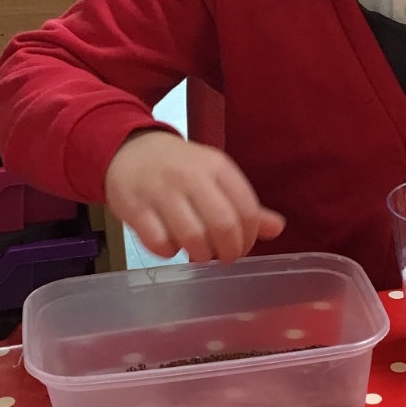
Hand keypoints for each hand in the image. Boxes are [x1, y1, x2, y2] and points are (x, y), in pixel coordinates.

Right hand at [105, 132, 284, 263]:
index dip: (249, 238)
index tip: (242, 246)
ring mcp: (160, 192)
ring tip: (198, 253)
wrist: (128, 149)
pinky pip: (159, 244)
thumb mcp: (215, 177)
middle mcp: (190, 176)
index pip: (247, 211)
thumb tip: (277, 228)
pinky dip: (169, 253)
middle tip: (222, 257)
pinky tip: (171, 245)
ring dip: (200, 256)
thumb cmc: (179, 168)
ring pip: (193, 238)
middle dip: (228, 252)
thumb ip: (244, 204)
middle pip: (223, 227)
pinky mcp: (134, 208)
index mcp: (217, 166)